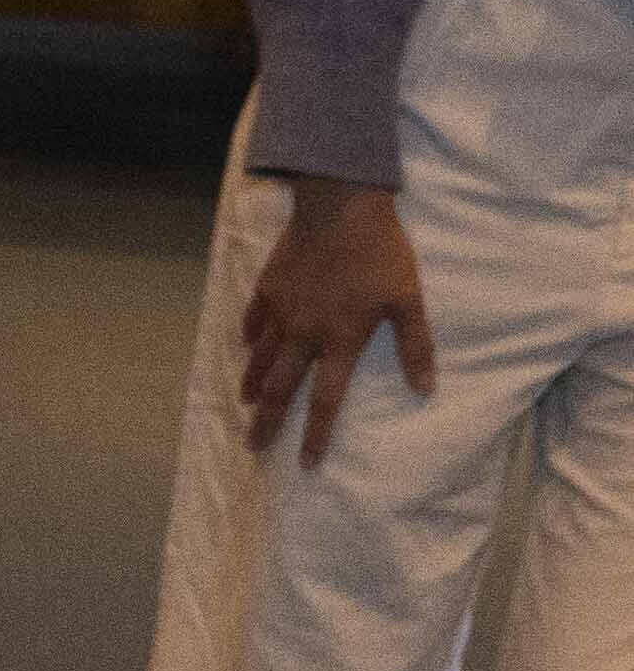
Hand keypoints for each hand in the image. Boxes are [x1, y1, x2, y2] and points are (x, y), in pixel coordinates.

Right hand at [240, 176, 433, 470]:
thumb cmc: (380, 253)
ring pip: (260, 359)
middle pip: (280, 389)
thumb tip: (425, 389)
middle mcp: (304, 335)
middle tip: (254, 446)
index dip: (316, 435)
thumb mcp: (408, 299)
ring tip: (245, 403)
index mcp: (340, 341)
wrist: (340, 207)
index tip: (306, 463)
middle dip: (266, 422)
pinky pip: (253, 321)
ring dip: (252, 385)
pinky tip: (246, 346)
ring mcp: (281, 312)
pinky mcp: (268, 289)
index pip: (325, 400)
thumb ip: (416, 346)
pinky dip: (249, 338)